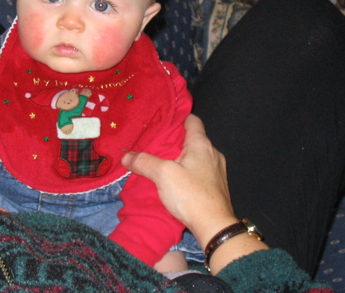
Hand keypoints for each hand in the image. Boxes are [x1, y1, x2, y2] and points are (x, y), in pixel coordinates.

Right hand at [122, 115, 266, 272]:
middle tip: (156, 142)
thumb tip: (126, 156)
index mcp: (202, 145)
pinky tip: (177, 180)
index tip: (164, 118)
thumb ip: (144, 162)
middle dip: (176, 139)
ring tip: (164, 161)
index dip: (179, 116)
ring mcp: (217, 171)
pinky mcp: (217, 186)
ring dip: (182, 157)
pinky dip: (189, 170)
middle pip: (194, 139)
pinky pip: (200, 171)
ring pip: (197, 156)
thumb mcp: (163, 175)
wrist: (215, 227)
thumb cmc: (191, 195)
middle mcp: (213, 154)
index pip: (192, 120)